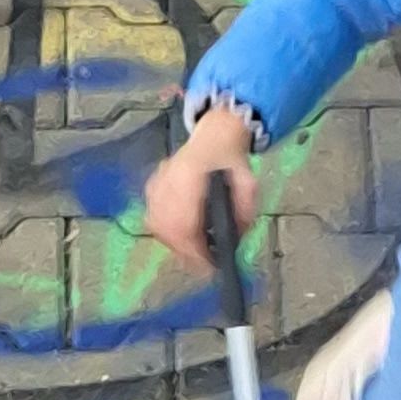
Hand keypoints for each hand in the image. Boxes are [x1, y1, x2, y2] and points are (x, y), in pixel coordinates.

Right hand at [143, 103, 259, 266]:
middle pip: (166, 227)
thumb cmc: (230, 161)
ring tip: (192, 253)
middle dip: (183, 251)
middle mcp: (168, 178)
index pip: (184, 220)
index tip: (207, 264)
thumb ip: (244, 212)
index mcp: (191, 174)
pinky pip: (152, 216)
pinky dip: (165, 231)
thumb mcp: (248, 184)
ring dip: (173, 243)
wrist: (214, 135)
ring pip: (156, 224)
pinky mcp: (152, 185)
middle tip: (201, 264)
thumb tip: (236, 241)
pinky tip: (180, 236)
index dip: (194, 248)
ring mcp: (157, 181)